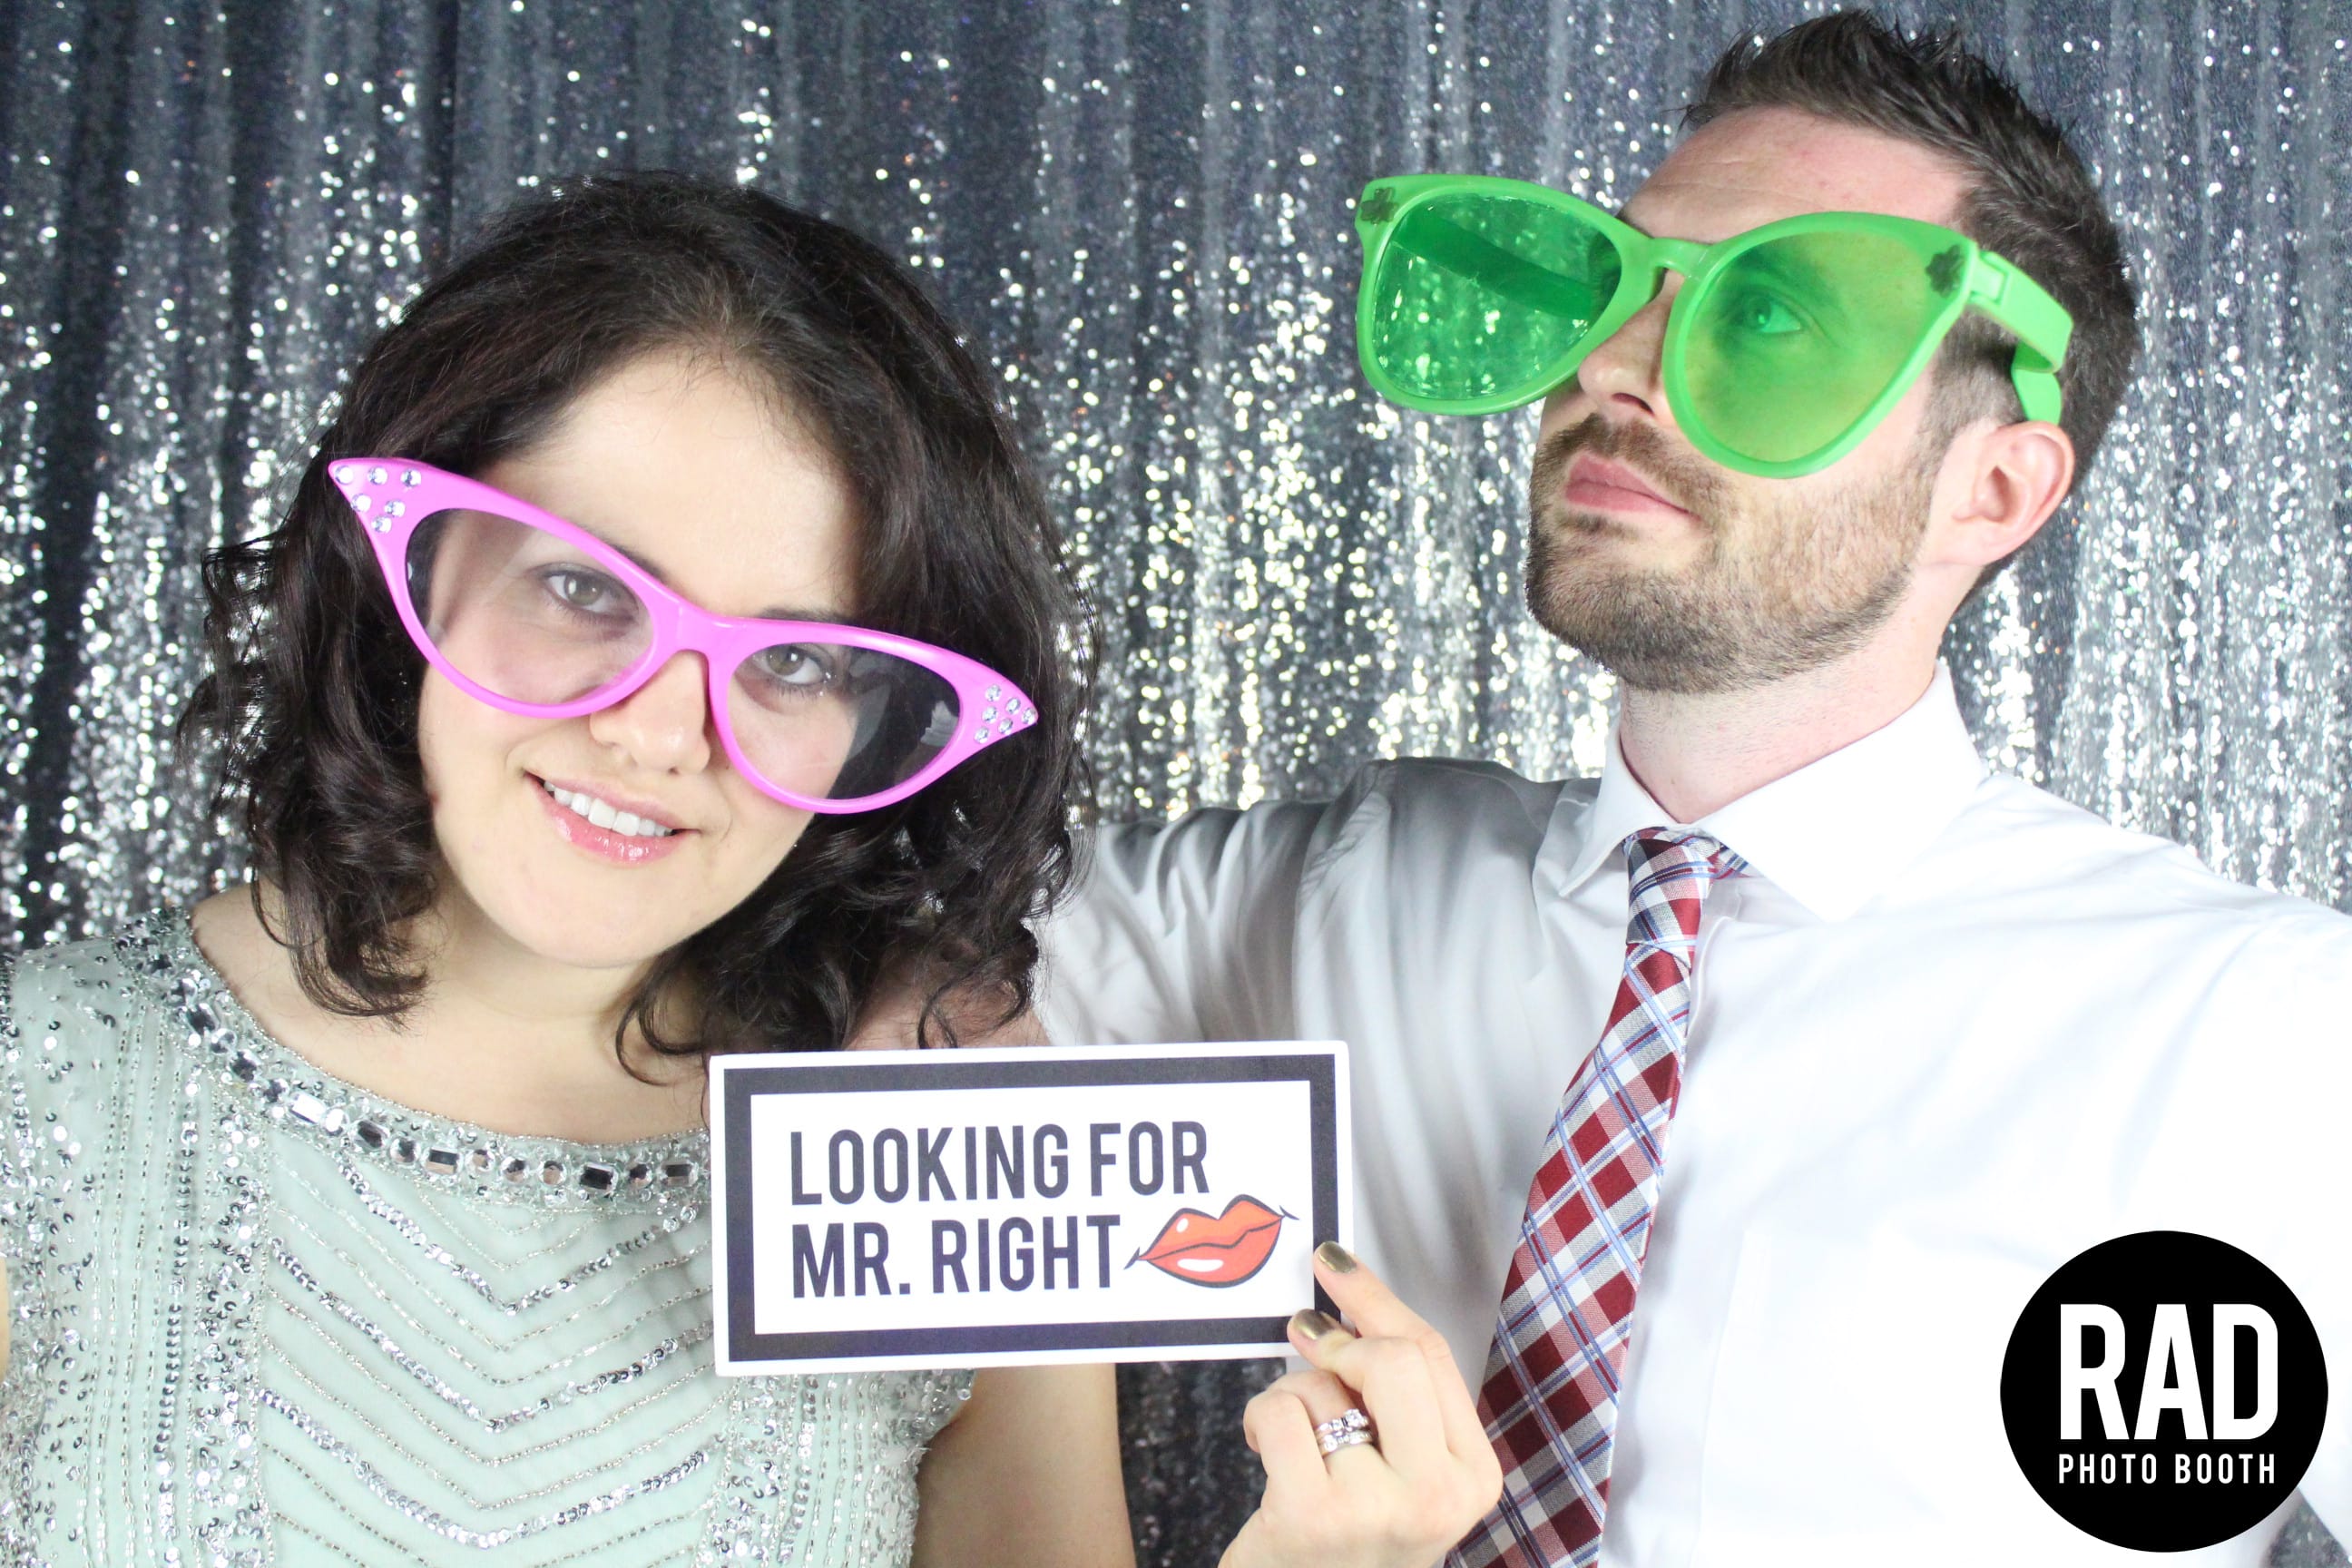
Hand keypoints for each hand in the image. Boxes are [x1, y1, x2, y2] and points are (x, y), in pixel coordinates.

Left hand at [1219, 1244, 1501, 1567]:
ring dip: (1294, 1399)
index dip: (1377, 1300)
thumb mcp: (1399, 1469)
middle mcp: (1437, 1497)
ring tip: (1296, 1446)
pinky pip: (1281, 1413)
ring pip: (1325, 1387)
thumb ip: (1392, 1396)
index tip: (1337, 1266)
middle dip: (1340, 1342)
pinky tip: (1268, 1456)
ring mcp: (1376, 1509)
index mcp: (1472, 1476)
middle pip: (1393, 1358)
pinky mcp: (1313, 1517)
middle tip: (1307, 1338)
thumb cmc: (1348, 1538)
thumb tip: (1345, 1307)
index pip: (1433, 1356)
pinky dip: (1261, 1420)